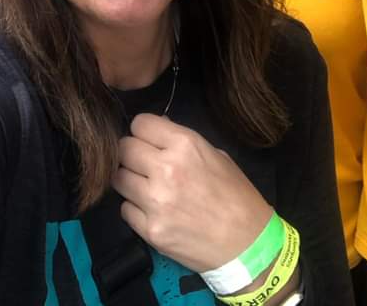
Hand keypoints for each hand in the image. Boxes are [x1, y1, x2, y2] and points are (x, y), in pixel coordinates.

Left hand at [112, 113, 272, 272]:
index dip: (143, 131)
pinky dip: (134, 208)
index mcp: (185, 145)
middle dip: (132, 153)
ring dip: (130, 180)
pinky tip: (152, 209)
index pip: (139, 123)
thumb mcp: (215, 154)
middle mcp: (165, 169)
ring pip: (118, 178)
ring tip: (146, 186)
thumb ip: (181, 141)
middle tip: (144, 163)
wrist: (247, 244)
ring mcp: (155, 202)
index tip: (148, 140)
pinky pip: (125, 209)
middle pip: (124, 149)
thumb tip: (158, 130)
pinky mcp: (149, 230)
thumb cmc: (235, 195)